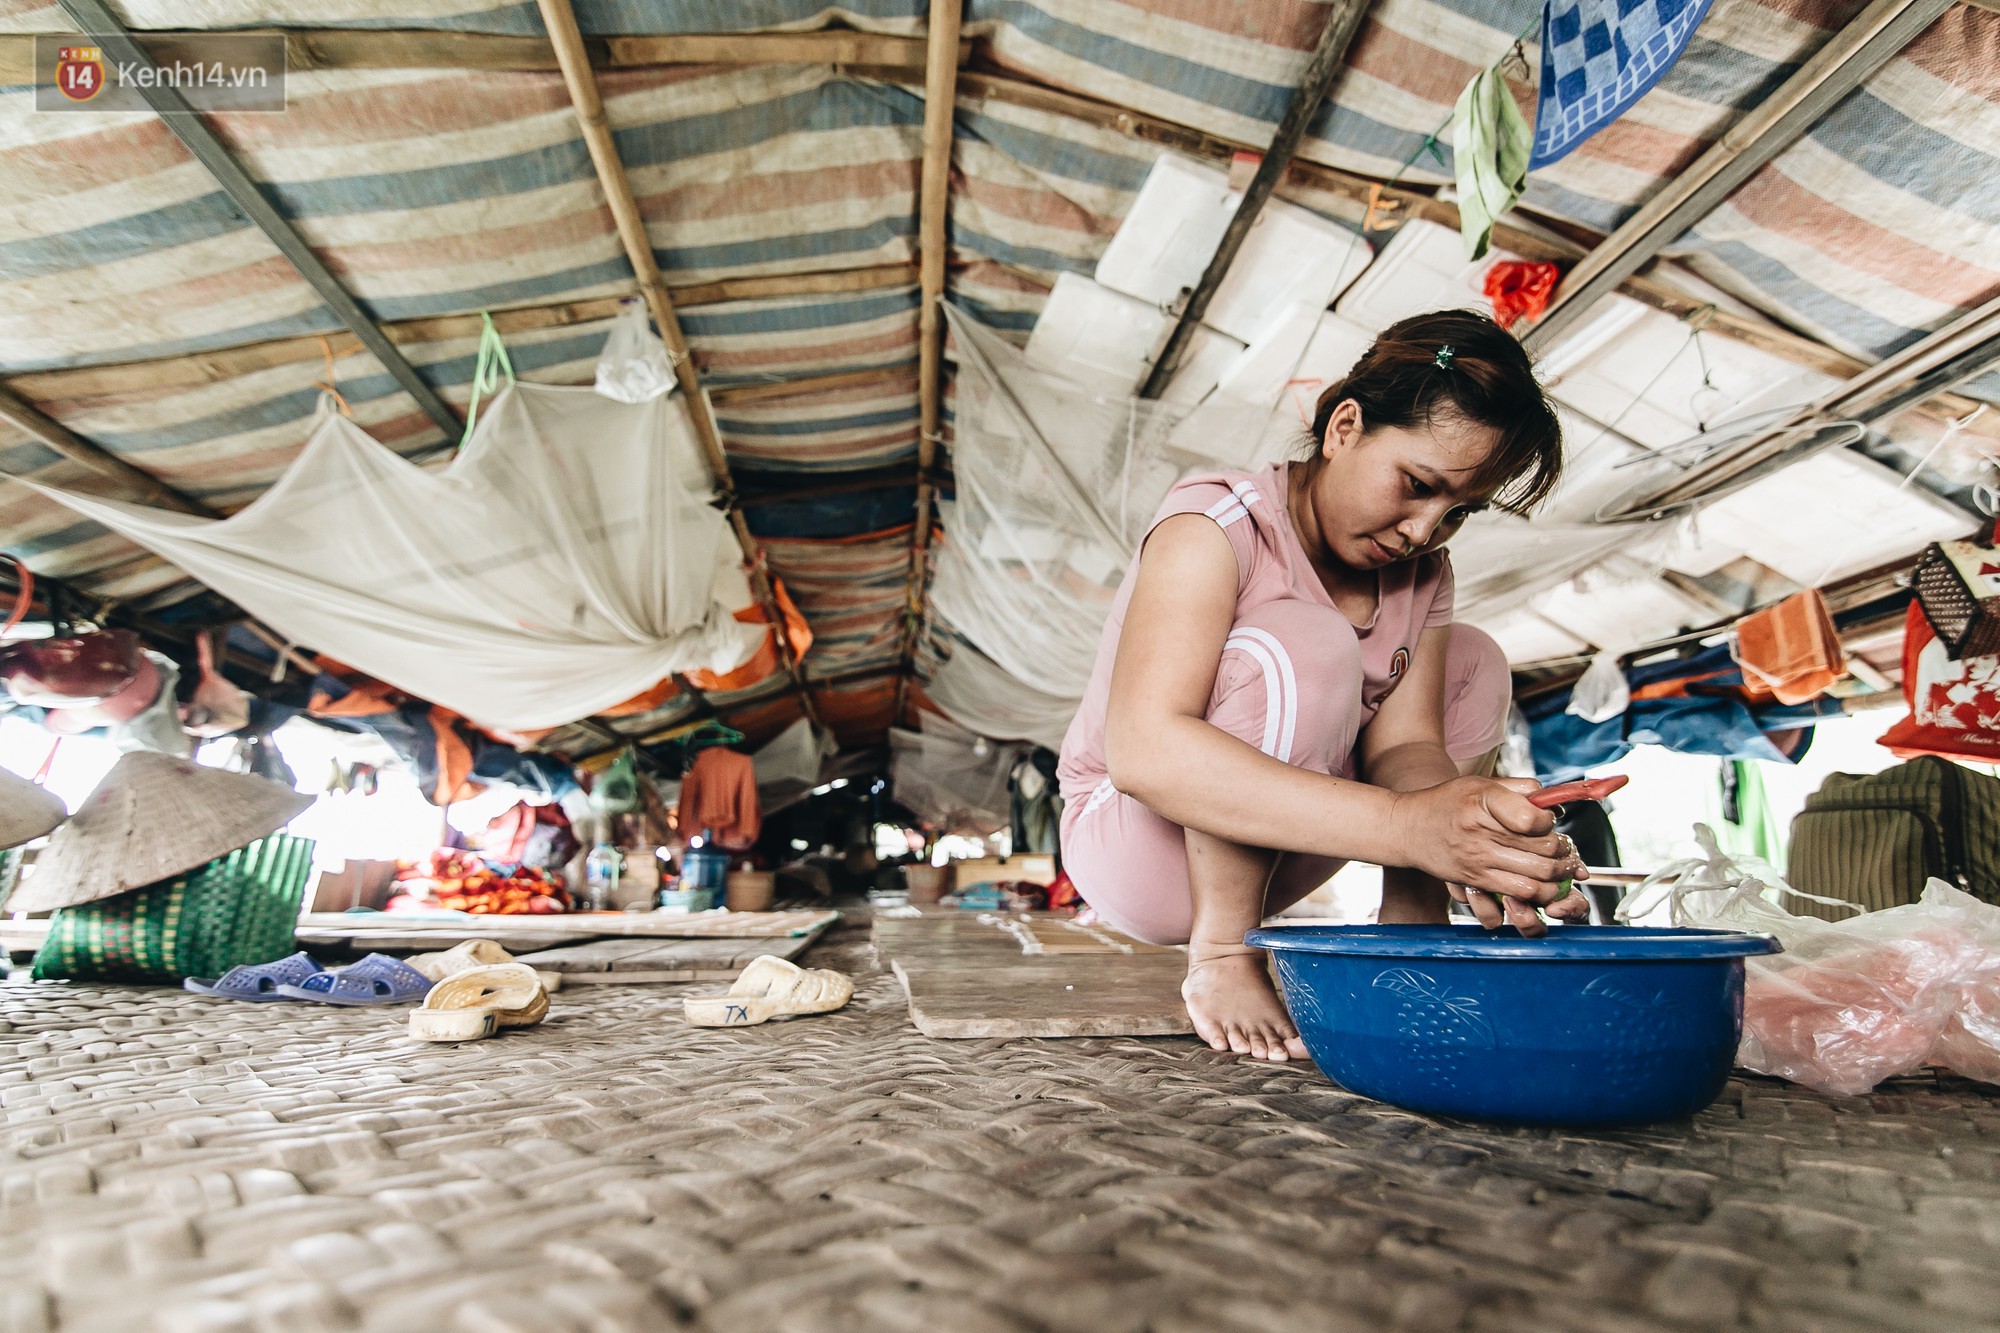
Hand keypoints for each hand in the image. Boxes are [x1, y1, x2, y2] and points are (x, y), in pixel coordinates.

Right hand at [1391, 777, 1586, 934]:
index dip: (1550, 822)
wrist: (1407, 828)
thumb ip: (1520, 789)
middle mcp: (1479, 832)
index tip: (1547, 821)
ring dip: (1557, 873)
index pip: (1532, 819)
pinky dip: (1541, 891)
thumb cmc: (1449, 802)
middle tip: (1564, 847)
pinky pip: (1521, 893)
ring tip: (1559, 866)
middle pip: (1542, 849)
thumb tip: (1555, 805)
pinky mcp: (1476, 880)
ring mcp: (1477, 860)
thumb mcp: (1481, 784)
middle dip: (1563, 850)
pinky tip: (1544, 883)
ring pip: (1537, 876)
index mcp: (1482, 801)